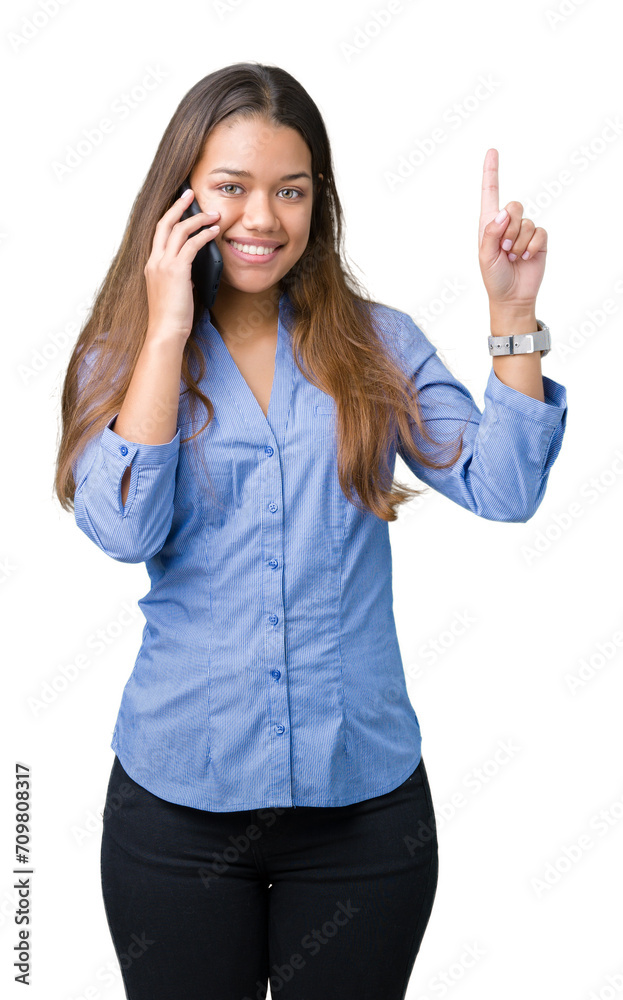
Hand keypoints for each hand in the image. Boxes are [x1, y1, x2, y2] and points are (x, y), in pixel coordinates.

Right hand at [143, 188, 220, 340]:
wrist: (166, 331)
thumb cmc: (171, 317)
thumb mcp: (174, 292)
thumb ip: (179, 278)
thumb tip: (191, 274)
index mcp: (152, 265)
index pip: (159, 233)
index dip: (170, 217)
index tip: (180, 206)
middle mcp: (154, 261)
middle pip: (164, 223)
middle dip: (178, 206)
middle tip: (190, 193)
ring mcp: (163, 265)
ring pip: (179, 230)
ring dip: (198, 219)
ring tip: (213, 215)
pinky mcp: (176, 271)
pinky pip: (191, 245)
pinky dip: (204, 235)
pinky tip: (214, 232)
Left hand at [478, 148, 546, 309]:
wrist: (512, 296)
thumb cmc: (494, 277)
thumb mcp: (485, 256)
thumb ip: (491, 232)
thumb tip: (503, 212)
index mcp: (489, 224)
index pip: (490, 193)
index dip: (491, 172)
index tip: (492, 151)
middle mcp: (507, 223)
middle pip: (514, 206)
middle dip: (509, 229)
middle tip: (504, 249)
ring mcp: (524, 231)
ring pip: (527, 222)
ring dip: (519, 243)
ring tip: (513, 257)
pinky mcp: (538, 240)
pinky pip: (539, 233)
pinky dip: (532, 247)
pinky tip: (526, 258)